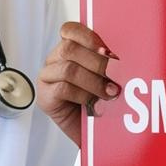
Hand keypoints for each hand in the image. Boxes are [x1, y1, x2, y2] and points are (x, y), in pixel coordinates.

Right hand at [37, 22, 119, 147]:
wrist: (94, 135)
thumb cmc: (101, 103)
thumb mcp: (106, 78)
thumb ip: (108, 63)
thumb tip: (120, 56)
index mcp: (69, 50)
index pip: (70, 30)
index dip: (88, 36)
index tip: (107, 50)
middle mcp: (55, 60)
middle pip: (69, 48)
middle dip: (97, 62)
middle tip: (116, 75)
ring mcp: (47, 78)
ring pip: (68, 69)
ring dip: (93, 81)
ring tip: (111, 93)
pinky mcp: (45, 97)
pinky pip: (63, 88)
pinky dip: (83, 95)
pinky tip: (94, 104)